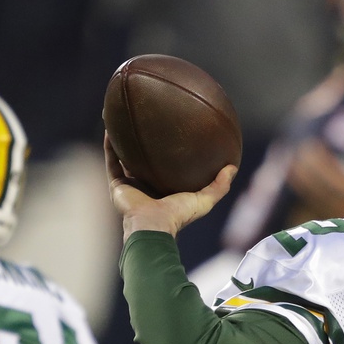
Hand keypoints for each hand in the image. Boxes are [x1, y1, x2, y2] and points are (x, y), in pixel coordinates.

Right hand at [105, 134, 236, 240]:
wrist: (153, 225)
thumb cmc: (179, 215)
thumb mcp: (205, 200)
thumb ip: (219, 185)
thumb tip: (233, 166)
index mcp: (164, 190)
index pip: (166, 169)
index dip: (168, 153)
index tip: (173, 133)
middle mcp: (145, 186)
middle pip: (144, 160)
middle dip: (144, 143)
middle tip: (148, 121)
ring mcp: (129, 185)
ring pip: (123, 157)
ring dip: (122, 139)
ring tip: (123, 117)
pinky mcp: (116, 184)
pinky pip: (112, 160)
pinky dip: (110, 144)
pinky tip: (112, 126)